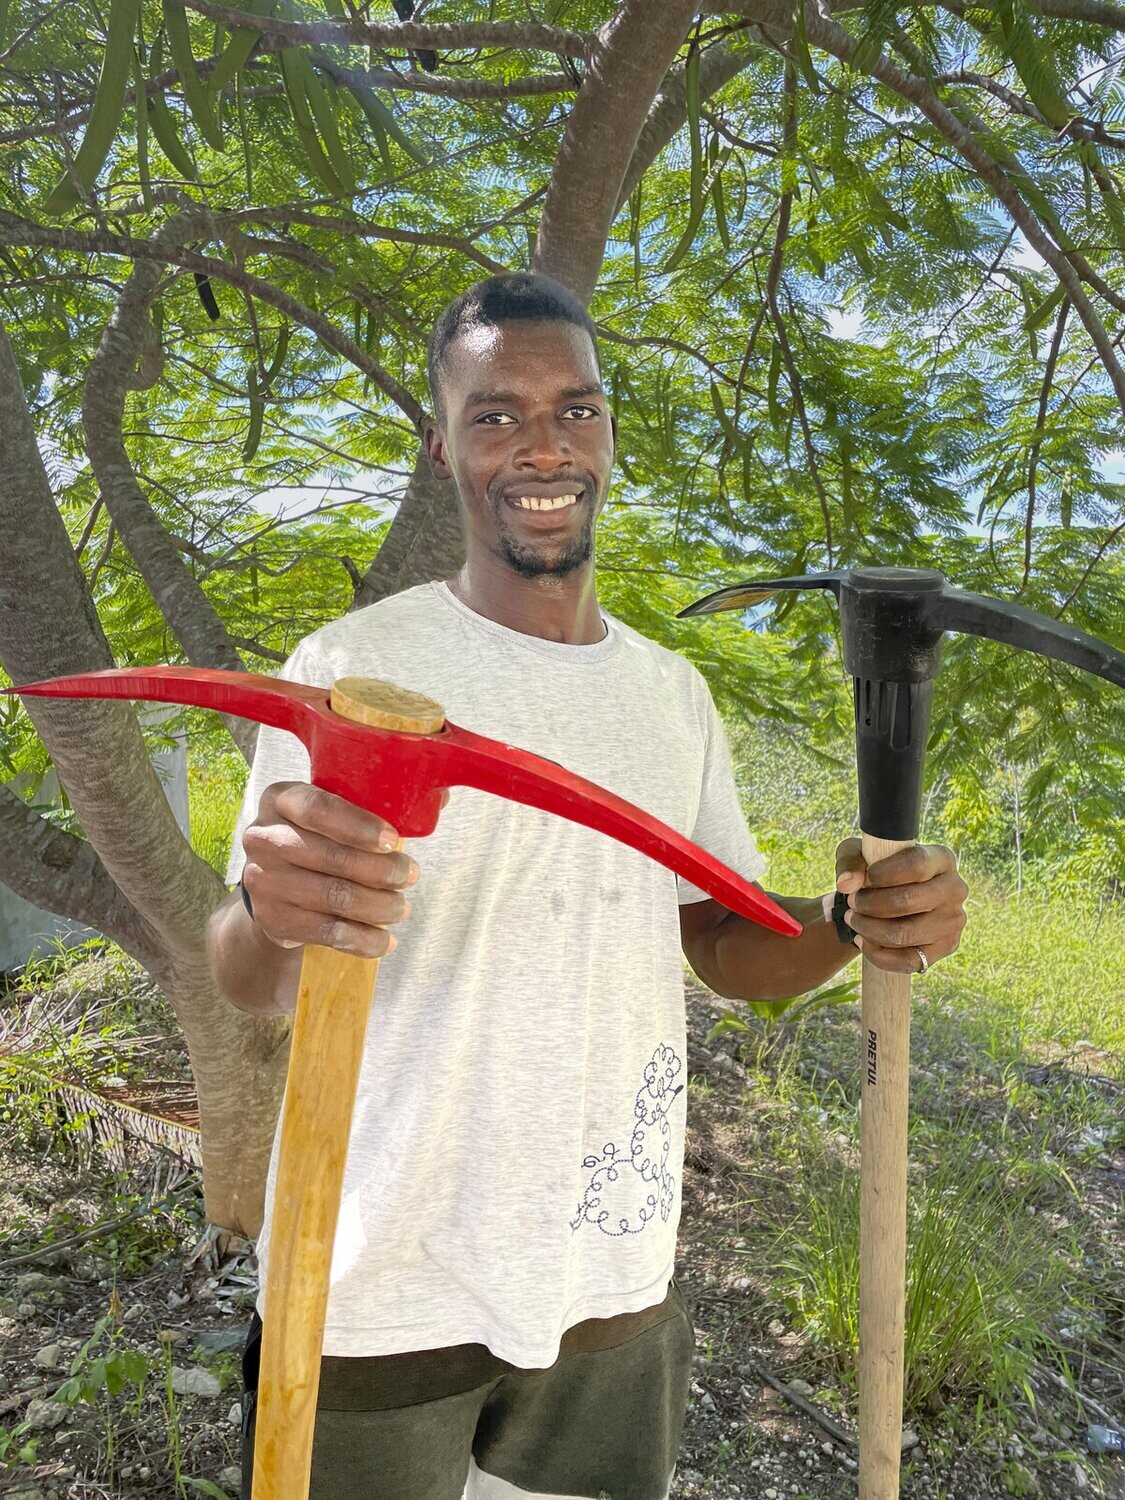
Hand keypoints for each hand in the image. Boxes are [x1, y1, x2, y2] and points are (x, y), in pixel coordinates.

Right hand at [239, 782, 421, 957]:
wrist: (276, 884)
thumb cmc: (321, 837)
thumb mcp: (337, 809)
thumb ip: (379, 798)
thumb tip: (439, 797)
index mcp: (281, 798)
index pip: (318, 809)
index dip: (359, 826)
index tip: (393, 840)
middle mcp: (264, 837)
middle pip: (331, 858)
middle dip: (381, 871)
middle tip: (410, 875)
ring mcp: (263, 881)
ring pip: (334, 898)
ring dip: (378, 906)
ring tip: (401, 908)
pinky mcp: (272, 919)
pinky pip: (326, 932)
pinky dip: (363, 940)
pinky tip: (385, 941)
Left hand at [832, 840, 966, 973]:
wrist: (890, 898)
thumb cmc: (875, 870)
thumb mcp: (859, 855)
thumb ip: (850, 862)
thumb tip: (847, 883)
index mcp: (941, 859)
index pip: (916, 865)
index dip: (883, 874)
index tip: (863, 880)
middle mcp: (955, 888)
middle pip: (908, 901)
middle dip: (869, 904)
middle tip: (852, 903)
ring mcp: (953, 920)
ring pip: (905, 933)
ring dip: (869, 929)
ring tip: (854, 920)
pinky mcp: (946, 947)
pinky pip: (909, 960)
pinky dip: (878, 954)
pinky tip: (862, 941)